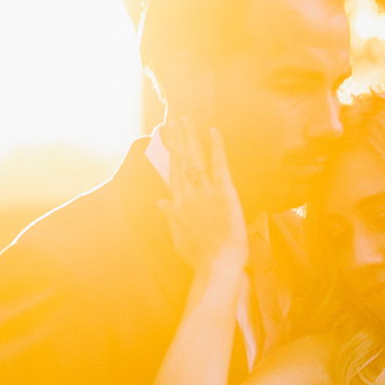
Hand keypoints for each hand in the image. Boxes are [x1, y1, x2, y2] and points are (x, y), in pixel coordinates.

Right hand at [159, 121, 246, 277]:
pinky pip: (219, 165)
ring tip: (187, 120)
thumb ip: (170, 216)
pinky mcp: (224, 193)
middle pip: (181, 160)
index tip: (168, 137)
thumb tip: (160, 201)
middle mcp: (188, 195)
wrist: (218, 265)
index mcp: (178, 204)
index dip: (171, 152)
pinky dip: (216, 146)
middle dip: (178, 138)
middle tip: (176, 119)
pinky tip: (213, 130)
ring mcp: (205, 192)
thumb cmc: (199, 256)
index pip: (173, 172)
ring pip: (195, 158)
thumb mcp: (178, 237)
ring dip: (191, 137)